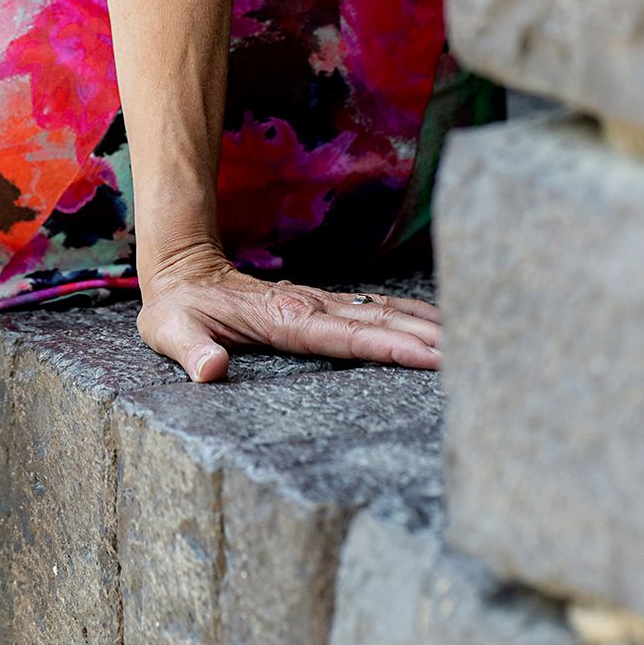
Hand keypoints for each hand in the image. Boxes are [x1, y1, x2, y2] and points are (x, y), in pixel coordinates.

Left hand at [136, 238, 440, 381]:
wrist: (181, 272)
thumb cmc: (176, 310)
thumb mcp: (169, 331)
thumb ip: (190, 351)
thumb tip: (209, 372)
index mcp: (282, 320)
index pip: (345, 336)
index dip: (389, 346)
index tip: (431, 355)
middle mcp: (308, 308)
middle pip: (376, 321)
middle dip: (424, 336)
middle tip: (474, 353)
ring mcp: (316, 304)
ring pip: (379, 312)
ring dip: (422, 324)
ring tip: (469, 339)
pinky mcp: (318, 307)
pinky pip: (370, 311)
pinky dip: (405, 317)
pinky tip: (433, 326)